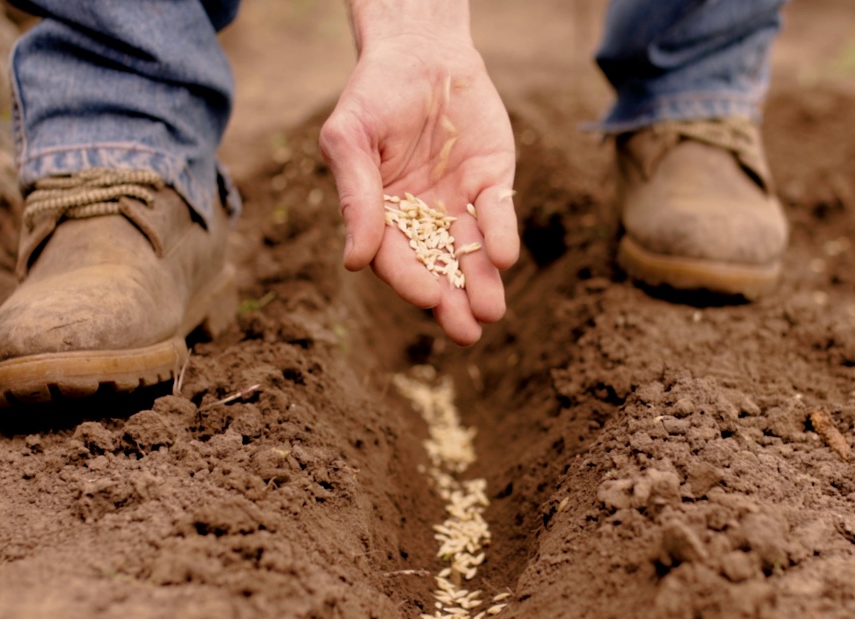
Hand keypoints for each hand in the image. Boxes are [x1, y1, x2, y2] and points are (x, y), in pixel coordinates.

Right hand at [320, 7, 518, 345]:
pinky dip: (501, 235)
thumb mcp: (349, 139)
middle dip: (451, 301)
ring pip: (471, 252)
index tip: (426, 297)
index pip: (395, 258)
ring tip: (491, 313)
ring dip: (482, 283)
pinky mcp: (492, 183)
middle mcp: (421, 218)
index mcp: (380, 215)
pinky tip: (505, 257)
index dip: (410, 280)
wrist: (421, 51)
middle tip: (467, 332)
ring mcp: (458, 203)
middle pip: (436, 268)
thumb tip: (354, 262)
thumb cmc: (373, 94)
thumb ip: (355, 197)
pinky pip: (498, 215)